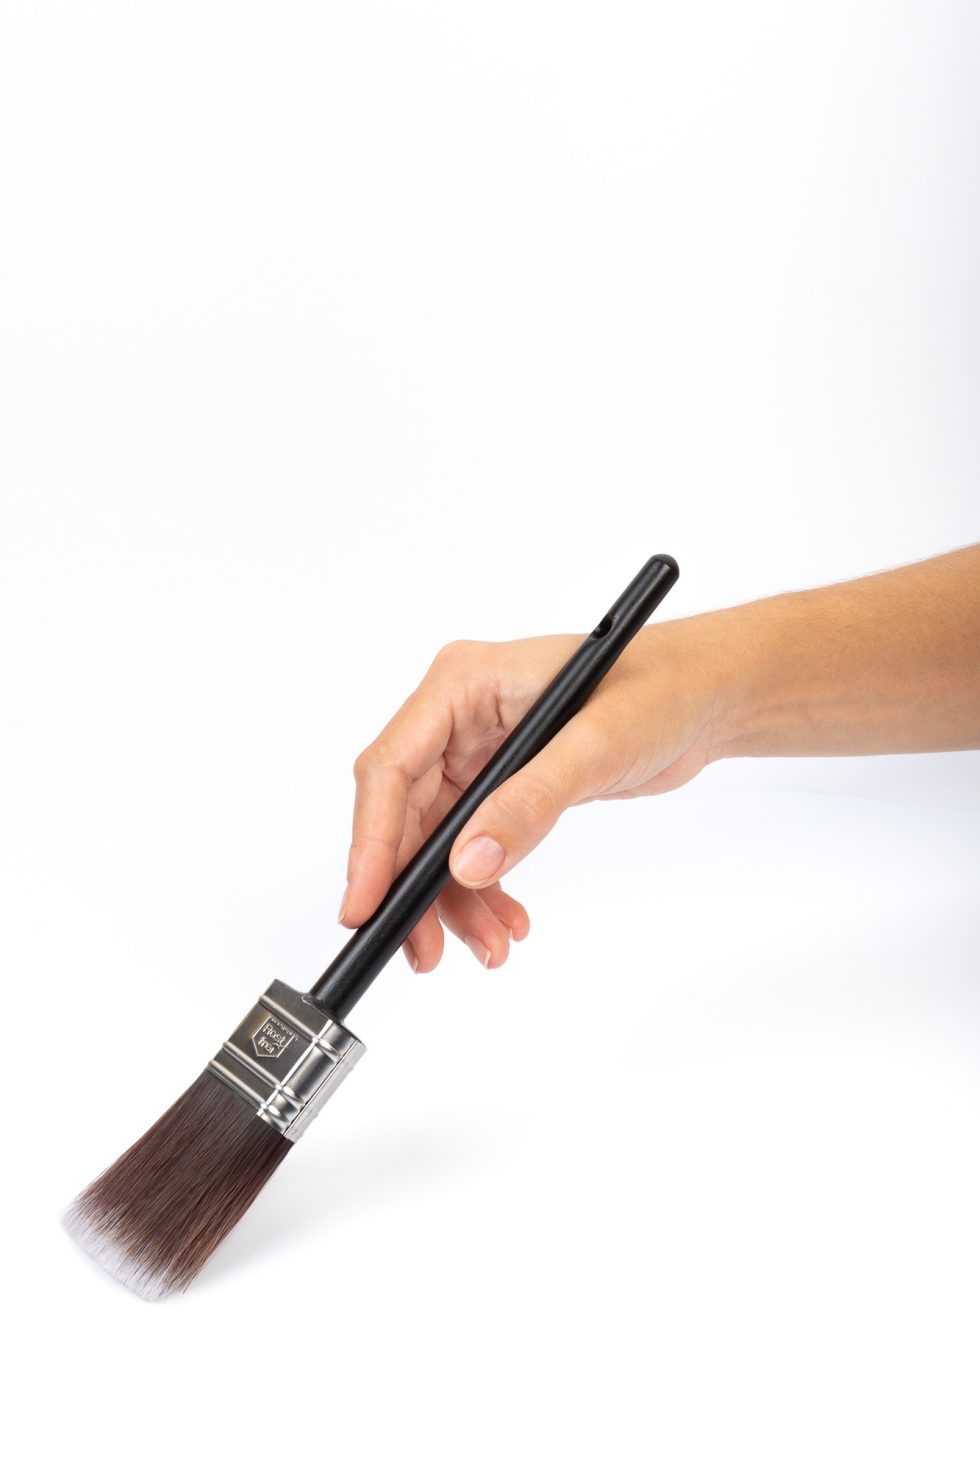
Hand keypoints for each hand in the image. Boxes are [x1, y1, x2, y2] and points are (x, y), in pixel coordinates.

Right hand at [338, 623, 721, 971]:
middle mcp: (457, 717)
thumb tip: (469, 864)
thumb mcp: (597, 746)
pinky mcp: (500, 785)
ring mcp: (476, 754)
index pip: (390, 766)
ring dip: (454, 902)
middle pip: (404, 814)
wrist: (704, 697)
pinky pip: (469, 848)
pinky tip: (506, 923)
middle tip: (424, 952)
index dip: (372, 841)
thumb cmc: (659, 690)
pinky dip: (482, 891)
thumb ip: (530, 802)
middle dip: (413, 888)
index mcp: (462, 684)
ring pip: (435, 842)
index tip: (364, 904)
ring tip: (491, 948)